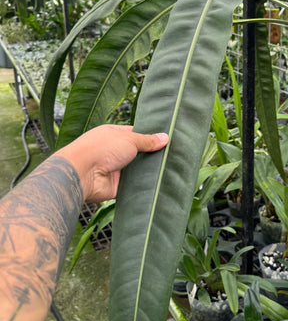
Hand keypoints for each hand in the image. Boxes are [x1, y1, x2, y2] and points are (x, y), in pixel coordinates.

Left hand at [54, 125, 168, 202]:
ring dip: (149, 170)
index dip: (150, 137)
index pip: (136, 134)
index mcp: (113, 135)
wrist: (82, 174)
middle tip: (173, 155)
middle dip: (151, 155)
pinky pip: (134, 185)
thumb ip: (148, 140)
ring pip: (138, 170)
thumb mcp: (129, 139)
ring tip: (171, 169)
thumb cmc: (100, 149)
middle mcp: (114, 151)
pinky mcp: (117, 186)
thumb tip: (165, 137)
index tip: (167, 140)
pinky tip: (161, 183)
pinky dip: (144, 185)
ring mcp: (116, 169)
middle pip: (138, 153)